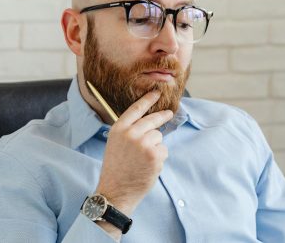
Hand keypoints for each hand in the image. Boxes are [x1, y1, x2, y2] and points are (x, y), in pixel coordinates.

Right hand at [95, 90, 172, 215]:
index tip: (156, 92)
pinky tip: (148, 166)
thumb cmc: (116, 169)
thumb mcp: (115, 144)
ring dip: (155, 146)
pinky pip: (163, 150)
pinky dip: (159, 158)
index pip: (136, 109)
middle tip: (169, 113)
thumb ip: (129, 131)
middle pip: (152, 120)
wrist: (116, 191)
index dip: (147, 100)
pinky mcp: (154, 155)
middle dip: (162, 116)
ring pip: (158, 136)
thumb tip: (148, 121)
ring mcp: (144, 144)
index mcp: (119, 129)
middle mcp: (131, 133)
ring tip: (143, 159)